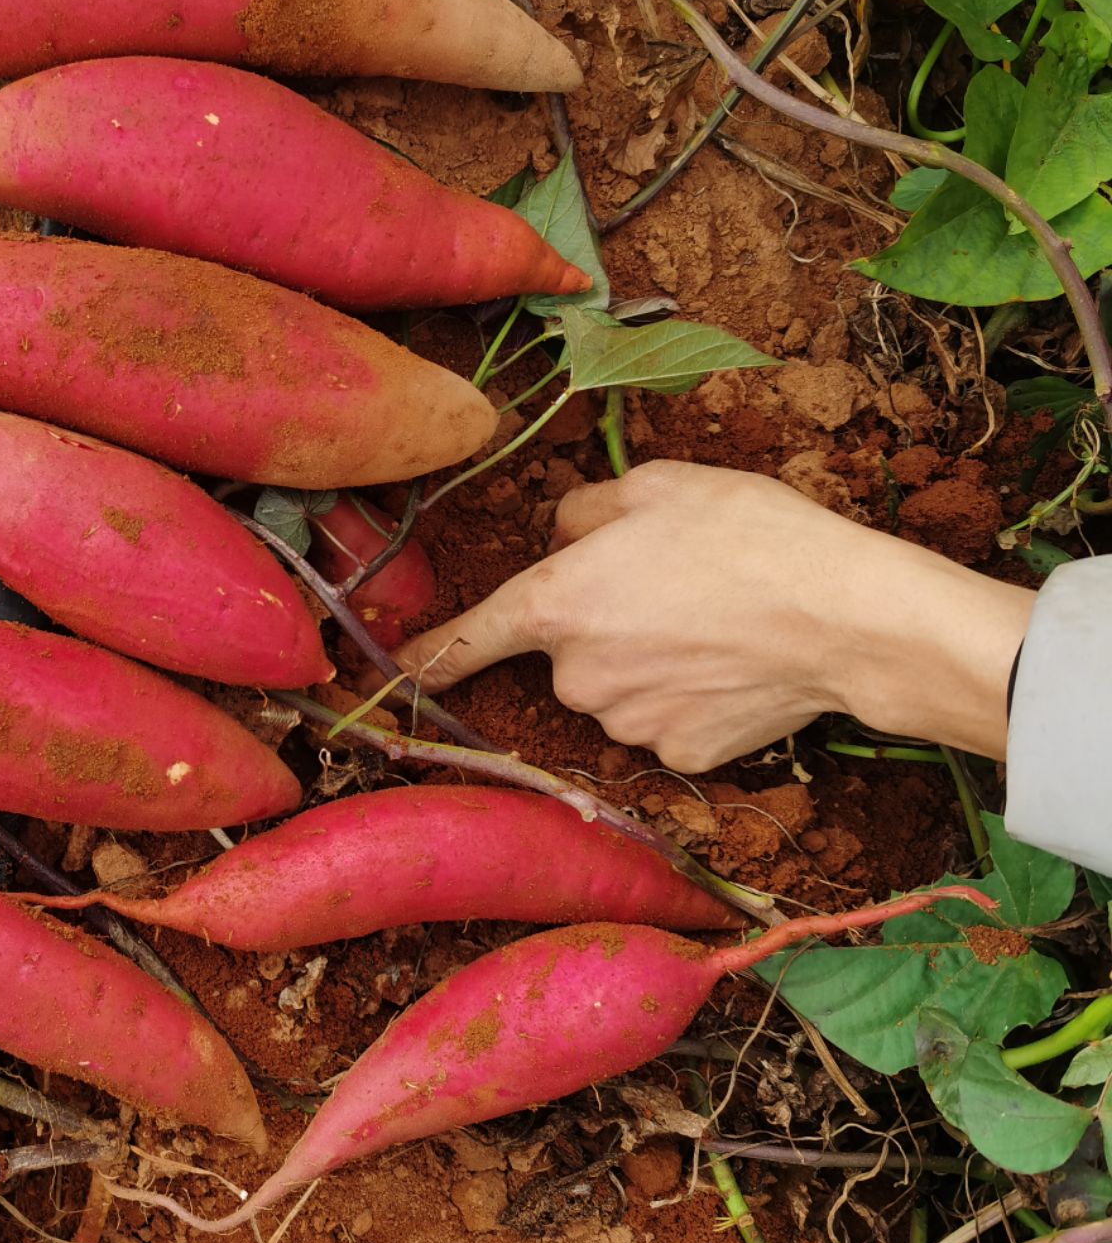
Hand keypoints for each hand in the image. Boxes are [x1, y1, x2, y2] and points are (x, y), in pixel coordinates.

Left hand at [394, 460, 1032, 773]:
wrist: (844, 615)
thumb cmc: (750, 534)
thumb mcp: (658, 486)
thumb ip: (589, 511)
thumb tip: (567, 534)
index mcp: (555, 601)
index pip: (467, 639)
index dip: (428, 654)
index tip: (399, 669)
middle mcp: (576, 674)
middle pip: (566, 655)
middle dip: (603, 629)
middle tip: (675, 591)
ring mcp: (627, 722)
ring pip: (616, 692)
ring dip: (647, 665)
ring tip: (717, 624)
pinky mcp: (678, 756)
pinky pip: (665, 723)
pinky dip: (690, 700)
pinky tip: (736, 668)